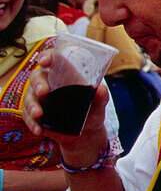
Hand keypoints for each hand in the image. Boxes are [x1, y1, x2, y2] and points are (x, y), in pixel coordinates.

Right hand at [21, 49, 111, 165]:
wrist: (86, 133)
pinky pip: (28, 116)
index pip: (54, 60)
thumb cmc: (92, 112)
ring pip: (29, 96)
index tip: (44, 61)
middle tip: (43, 92)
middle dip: (38, 83)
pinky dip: (31, 123)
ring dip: (32, 105)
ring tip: (39, 115)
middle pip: (37, 76)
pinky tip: (38, 130)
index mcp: (65, 75)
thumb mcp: (99, 106)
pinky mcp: (34, 114)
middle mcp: (49, 84)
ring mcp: (40, 99)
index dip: (47, 56)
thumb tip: (101, 89)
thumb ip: (101, 97)